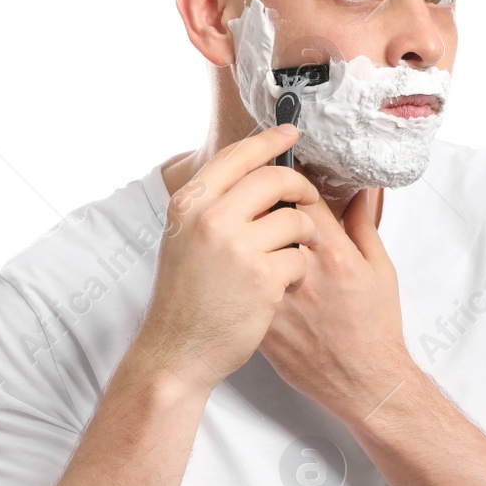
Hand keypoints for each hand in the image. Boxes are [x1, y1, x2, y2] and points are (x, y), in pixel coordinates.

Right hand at [130, 126, 319, 396]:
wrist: (176, 352)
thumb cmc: (184, 300)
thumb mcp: (183, 239)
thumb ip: (211, 207)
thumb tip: (250, 175)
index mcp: (189, 204)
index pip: (237, 156)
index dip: (269, 141)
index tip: (290, 134)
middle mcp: (210, 218)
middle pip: (275, 179)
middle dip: (301, 188)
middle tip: (308, 201)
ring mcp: (237, 247)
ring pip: (295, 220)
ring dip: (302, 238)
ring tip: (288, 257)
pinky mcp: (262, 277)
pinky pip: (299, 257)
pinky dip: (296, 272)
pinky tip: (279, 287)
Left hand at [257, 187, 415, 426]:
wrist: (362, 382)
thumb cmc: (376, 328)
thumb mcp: (381, 270)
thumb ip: (364, 226)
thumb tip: (357, 191)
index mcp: (333, 254)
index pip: (298, 199)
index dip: (289, 186)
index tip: (286, 184)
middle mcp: (302, 273)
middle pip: (266, 220)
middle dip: (261, 207)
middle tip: (259, 204)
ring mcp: (278, 299)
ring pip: (247, 251)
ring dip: (245, 238)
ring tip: (246, 234)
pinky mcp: (262, 322)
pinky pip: (241, 285)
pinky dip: (240, 272)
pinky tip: (242, 269)